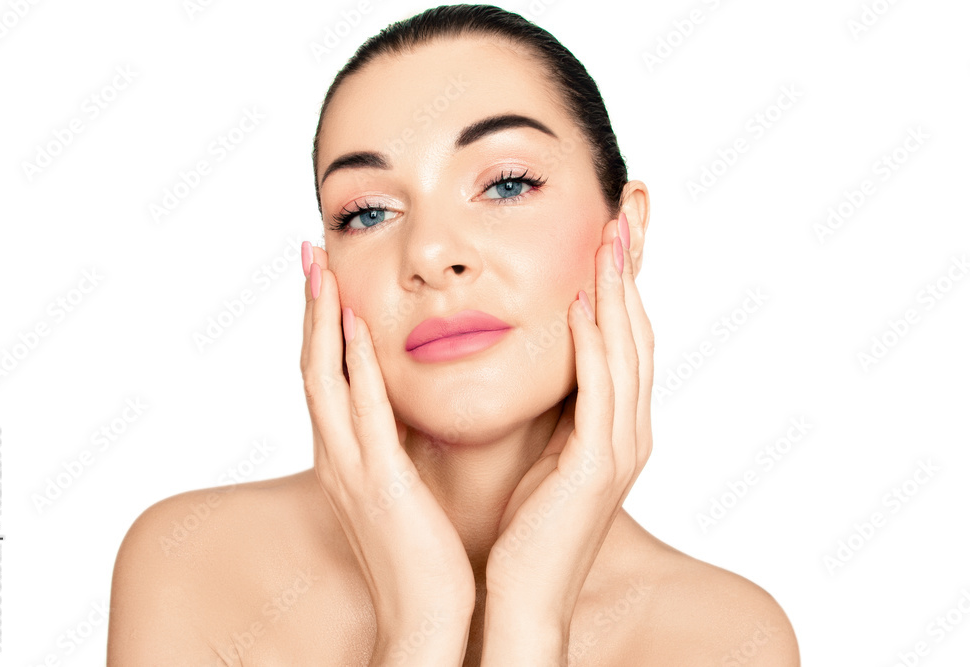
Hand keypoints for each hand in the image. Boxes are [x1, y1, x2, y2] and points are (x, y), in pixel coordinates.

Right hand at [300, 242, 475, 664]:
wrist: (424, 618)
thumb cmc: (421, 555)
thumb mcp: (401, 489)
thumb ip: (395, 448)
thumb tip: (404, 411)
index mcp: (345, 458)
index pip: (325, 378)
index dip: (320, 326)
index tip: (324, 278)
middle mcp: (337, 457)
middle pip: (311, 366)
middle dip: (309, 308)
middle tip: (308, 253)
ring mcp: (351, 469)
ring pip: (323, 380)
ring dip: (320, 321)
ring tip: (321, 268)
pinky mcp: (380, 483)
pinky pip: (363, 413)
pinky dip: (353, 365)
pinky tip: (354, 324)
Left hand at [481, 212, 653, 655]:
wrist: (525, 599)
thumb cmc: (527, 529)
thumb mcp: (544, 456)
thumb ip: (555, 412)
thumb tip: (539, 366)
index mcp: (614, 427)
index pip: (625, 339)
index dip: (621, 284)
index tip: (611, 231)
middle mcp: (629, 431)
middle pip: (637, 332)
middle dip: (630, 271)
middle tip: (625, 211)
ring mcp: (619, 449)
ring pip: (627, 352)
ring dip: (617, 291)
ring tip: (608, 235)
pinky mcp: (597, 467)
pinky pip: (600, 391)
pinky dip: (596, 344)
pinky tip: (584, 303)